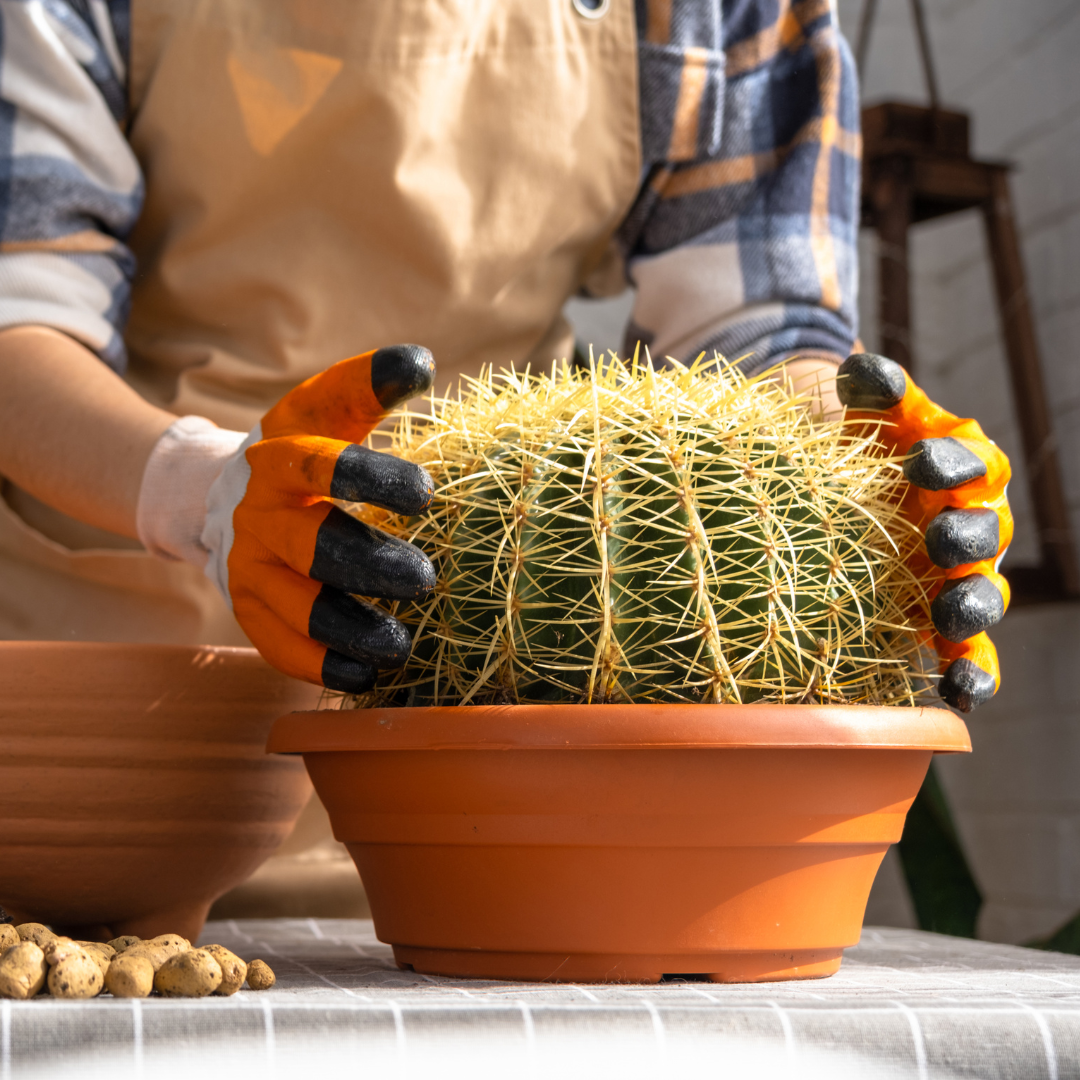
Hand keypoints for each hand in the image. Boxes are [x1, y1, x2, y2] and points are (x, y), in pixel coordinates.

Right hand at [202, 345, 436, 691]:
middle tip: (424, 578)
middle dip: (368, 566)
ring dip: (349, 628)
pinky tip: (364, 674)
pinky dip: (320, 665)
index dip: (369, 477)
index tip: (424, 491)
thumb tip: (419, 361)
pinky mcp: (248, 610)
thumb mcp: (327, 408)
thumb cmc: (303, 450)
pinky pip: (279, 647)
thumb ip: (369, 384)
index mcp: (281, 458)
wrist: (226, 494)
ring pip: (296, 606)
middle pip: (312, 546)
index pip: (320, 464)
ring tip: (401, 645)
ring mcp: (249, 568)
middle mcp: (259, 515)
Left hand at [836, 353, 1012, 711]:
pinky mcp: (946, 624)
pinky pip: (971, 651)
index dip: (952, 460)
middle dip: (966, 535)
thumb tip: (860, 371)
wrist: (852, 498)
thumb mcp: (868, 418)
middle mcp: (973, 522)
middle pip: (986, 531)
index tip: (917, 461)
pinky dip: (972, 672)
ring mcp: (963, 577)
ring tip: (949, 614)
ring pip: (984, 595)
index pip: (973, 460)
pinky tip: (957, 693)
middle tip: (937, 539)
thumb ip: (873, 392)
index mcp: (962, 468)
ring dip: (970, 605)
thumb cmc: (867, 450)